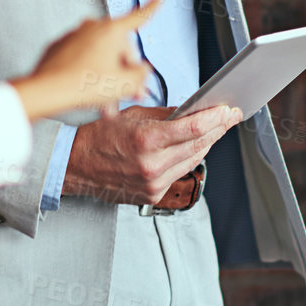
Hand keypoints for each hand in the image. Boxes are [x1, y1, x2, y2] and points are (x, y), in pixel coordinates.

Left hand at [11, 0, 159, 120]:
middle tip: (129, 92)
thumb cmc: (83, 84)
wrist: (47, 90)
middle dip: (126, 71)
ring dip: (107, 77)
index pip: (139, 17)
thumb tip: (142, 71)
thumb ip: (141, 75)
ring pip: (100, 56)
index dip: (153, 7)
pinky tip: (88, 93)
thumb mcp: (125, 84)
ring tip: (107, 103)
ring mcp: (74, 36)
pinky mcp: (60, 48)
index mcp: (111, 30)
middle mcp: (92, 27)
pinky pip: (81, 59)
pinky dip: (88, 74)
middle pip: (119, 47)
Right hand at [63, 104, 240, 205]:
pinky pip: (179, 173)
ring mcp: (154, 183)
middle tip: (229, 116)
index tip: (228, 110)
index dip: (216, 118)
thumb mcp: (132, 115)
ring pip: (193, 160)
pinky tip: (193, 147)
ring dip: (206, 143)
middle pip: (198, 144)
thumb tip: (191, 110)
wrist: (76, 166)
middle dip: (217, 128)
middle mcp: (152, 165)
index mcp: (146, 140)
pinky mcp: (152, 194)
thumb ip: (165, 115)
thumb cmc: (98, 136)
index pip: (193, 128)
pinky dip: (188, 158)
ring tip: (215, 129)